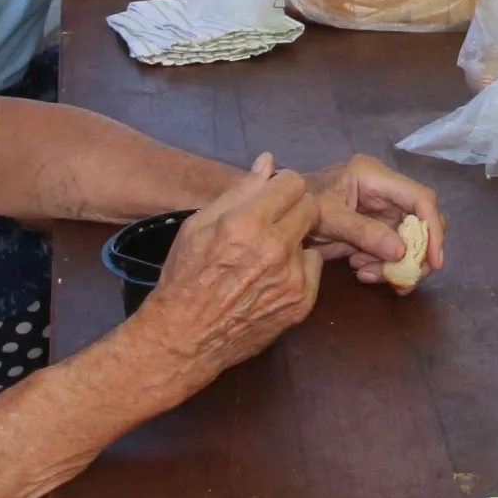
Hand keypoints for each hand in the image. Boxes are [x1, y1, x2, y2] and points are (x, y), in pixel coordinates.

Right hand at [126, 155, 320, 388]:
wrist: (185, 337)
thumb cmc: (185, 277)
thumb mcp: (198, 225)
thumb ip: (239, 191)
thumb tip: (269, 160)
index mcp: (246, 223)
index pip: (293, 183)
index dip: (281, 186)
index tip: (272, 196)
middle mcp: (275, 248)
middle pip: (311, 206)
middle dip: (293, 209)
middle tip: (272, 223)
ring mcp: (292, 278)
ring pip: (312, 239)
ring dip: (294, 241)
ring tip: (266, 257)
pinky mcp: (303, 303)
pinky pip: (312, 269)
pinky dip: (297, 269)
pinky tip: (270, 280)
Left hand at [307, 153, 445, 284]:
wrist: (279, 214)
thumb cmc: (299, 206)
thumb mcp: (329, 218)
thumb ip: (364, 232)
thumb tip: (402, 251)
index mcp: (375, 176)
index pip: (421, 199)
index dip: (433, 230)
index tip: (433, 262)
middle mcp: (385, 190)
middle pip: (422, 222)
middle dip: (416, 253)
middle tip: (402, 278)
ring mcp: (382, 209)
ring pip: (410, 240)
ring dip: (396, 264)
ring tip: (368, 274)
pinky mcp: (377, 226)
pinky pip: (394, 249)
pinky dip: (384, 265)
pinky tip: (363, 271)